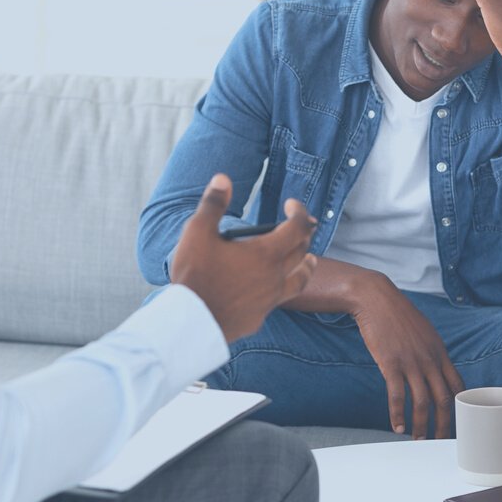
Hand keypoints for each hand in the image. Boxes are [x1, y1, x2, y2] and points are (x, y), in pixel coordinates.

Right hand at [171, 174, 317, 342]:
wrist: (191, 322)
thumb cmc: (195, 275)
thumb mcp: (198, 232)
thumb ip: (213, 204)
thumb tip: (223, 179)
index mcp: (266, 253)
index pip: (296, 227)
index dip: (299, 212)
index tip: (291, 204)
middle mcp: (275, 276)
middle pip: (302, 252)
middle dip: (303, 234)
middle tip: (301, 226)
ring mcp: (270, 299)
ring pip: (300, 279)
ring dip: (307, 264)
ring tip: (310, 259)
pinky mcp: (261, 316)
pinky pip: (281, 298)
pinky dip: (284, 287)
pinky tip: (276, 288)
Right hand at [350, 273, 465, 438]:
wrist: (376, 299)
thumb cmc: (398, 315)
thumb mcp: (424, 331)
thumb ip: (431, 352)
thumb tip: (435, 369)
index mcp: (440, 352)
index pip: (457, 385)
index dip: (459, 407)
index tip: (457, 421)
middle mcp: (430, 360)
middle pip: (443, 400)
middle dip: (443, 425)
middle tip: (440, 441)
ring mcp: (411, 363)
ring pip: (422, 402)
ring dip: (421, 425)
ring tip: (418, 439)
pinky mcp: (391, 364)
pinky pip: (397, 396)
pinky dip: (398, 415)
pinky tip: (397, 426)